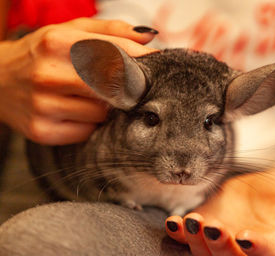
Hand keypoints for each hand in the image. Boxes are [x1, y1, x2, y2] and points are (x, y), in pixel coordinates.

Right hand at [0, 18, 156, 144]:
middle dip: (128, 88)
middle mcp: (48, 74)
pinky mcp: (43, 131)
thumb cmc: (44, 54)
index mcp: (58, 43)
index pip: (117, 54)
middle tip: (127, 85)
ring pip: (103, 113)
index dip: (143, 60)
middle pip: (114, 87)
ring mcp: (44, 106)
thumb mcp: (70, 32)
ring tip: (88, 96)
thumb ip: (112, 31)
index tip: (157, 64)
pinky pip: (89, 131)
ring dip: (106, 107)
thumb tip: (151, 37)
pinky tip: (76, 112)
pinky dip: (90, 123)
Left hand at [165, 171, 274, 255]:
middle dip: (221, 248)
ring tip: (191, 222)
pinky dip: (178, 233)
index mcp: (273, 247)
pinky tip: (173, 223)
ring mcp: (223, 240)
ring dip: (196, 240)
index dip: (256, 250)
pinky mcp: (205, 227)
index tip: (247, 237)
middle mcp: (245, 251)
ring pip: (205, 252)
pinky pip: (188, 237)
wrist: (269, 190)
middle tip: (216, 229)